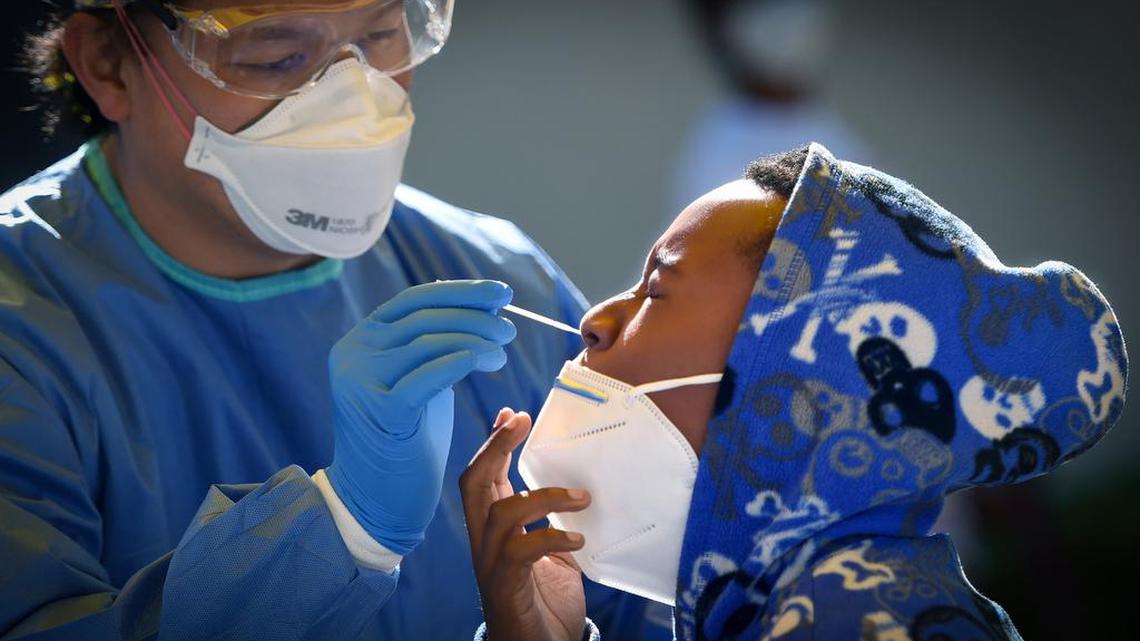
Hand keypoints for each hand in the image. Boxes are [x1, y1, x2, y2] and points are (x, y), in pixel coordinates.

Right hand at [327, 280, 515, 554]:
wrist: (377, 498)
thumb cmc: (405, 438)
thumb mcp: (417, 378)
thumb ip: (434, 345)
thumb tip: (482, 308)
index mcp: (361, 339)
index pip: (414, 299)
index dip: (461, 293)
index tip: (501, 294)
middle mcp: (354, 354)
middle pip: (424, 318)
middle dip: (475, 317)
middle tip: (509, 329)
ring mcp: (362, 381)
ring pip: (428, 342)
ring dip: (476, 340)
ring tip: (502, 353)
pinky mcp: (381, 410)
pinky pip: (428, 375)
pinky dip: (461, 361)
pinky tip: (485, 362)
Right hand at [460, 408, 590, 640]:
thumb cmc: (545, 600)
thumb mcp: (553, 552)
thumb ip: (554, 521)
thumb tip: (580, 485)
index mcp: (494, 529)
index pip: (483, 476)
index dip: (494, 443)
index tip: (514, 414)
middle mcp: (484, 542)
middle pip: (474, 483)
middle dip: (495, 447)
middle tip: (520, 422)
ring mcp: (491, 564)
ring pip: (500, 513)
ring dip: (543, 496)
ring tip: (582, 497)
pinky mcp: (507, 587)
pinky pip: (522, 551)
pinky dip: (552, 537)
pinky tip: (579, 538)